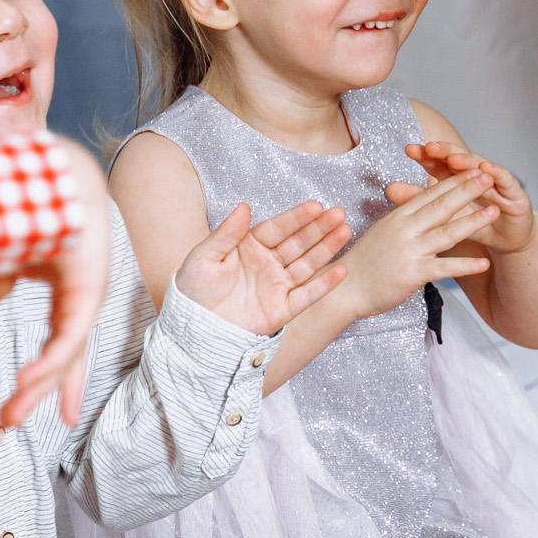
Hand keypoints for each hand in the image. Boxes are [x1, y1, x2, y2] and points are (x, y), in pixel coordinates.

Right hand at [5, 140, 113, 427]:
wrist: (49, 161)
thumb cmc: (25, 195)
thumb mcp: (3, 248)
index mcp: (66, 283)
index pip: (61, 338)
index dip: (49, 374)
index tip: (28, 405)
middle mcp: (83, 289)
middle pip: (67, 352)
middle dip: (42, 390)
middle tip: (12, 422)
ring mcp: (90, 286)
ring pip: (67, 348)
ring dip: (38, 384)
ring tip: (13, 414)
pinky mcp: (90, 282)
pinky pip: (70, 332)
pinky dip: (51, 361)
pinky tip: (32, 382)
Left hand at [176, 199, 350, 336]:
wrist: (193, 331)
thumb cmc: (192, 292)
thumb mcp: (204, 257)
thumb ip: (226, 233)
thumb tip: (245, 206)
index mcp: (248, 248)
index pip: (277, 228)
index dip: (297, 217)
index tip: (316, 205)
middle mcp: (267, 265)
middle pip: (297, 242)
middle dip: (319, 228)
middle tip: (338, 213)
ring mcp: (276, 286)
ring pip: (307, 264)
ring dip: (326, 248)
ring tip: (345, 231)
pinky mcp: (282, 310)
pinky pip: (307, 295)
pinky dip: (324, 284)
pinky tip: (340, 270)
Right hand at [337, 168, 497, 317]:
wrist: (345, 289)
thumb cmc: (364, 262)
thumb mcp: (383, 231)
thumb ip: (404, 219)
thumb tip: (419, 205)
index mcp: (398, 217)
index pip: (430, 192)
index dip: (453, 180)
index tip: (472, 168)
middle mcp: (405, 229)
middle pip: (441, 205)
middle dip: (468, 189)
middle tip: (488, 176)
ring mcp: (409, 250)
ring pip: (447, 232)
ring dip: (473, 220)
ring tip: (495, 211)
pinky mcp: (413, 273)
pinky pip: (444, 267)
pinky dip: (466, 265)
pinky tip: (484, 261)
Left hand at [396, 142, 536, 252]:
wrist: (508, 242)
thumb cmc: (476, 226)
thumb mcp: (446, 217)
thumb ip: (420, 201)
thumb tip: (389, 188)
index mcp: (459, 179)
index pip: (440, 163)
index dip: (426, 156)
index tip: (409, 149)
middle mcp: (477, 175)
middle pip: (459, 160)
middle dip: (444, 152)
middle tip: (429, 147)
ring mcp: (497, 182)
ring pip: (481, 166)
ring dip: (468, 161)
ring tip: (453, 158)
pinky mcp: (516, 192)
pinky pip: (506, 180)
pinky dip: (497, 173)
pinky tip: (487, 169)